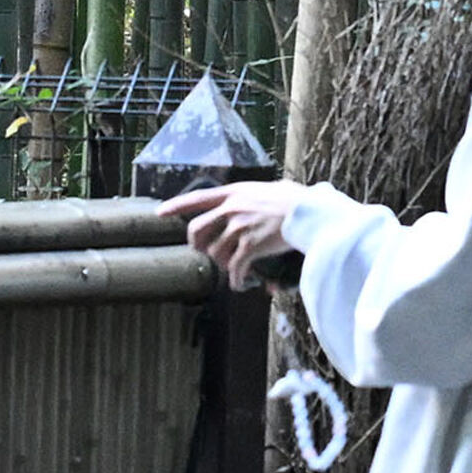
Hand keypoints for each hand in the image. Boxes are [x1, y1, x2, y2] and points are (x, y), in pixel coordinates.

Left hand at [163, 178, 305, 287]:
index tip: (160, 213)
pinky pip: (235, 268)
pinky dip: (236, 280)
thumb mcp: (275, 188)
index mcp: (235, 193)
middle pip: (196, 230)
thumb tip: (277, 190)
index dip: (176, 206)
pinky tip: (241, 285)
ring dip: (223, 265)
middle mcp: (233, 208)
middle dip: (197, 245)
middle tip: (205, 252)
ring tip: (234, 269)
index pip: (198, 198)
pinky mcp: (250, 246)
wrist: (311, 213)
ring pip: (216, 252)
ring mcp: (240, 227)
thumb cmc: (300, 200)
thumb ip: (264, 194)